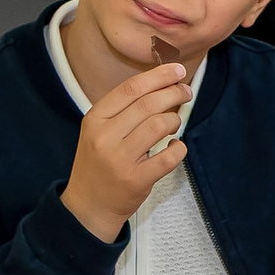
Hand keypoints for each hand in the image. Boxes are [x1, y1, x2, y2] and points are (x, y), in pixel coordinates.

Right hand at [60, 61, 191, 240]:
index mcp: (95, 119)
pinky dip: (179, 148)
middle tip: (186, 92)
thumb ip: (124, 110)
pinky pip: (169, 156)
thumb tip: (162, 84)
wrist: (88, 204)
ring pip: (160, 125)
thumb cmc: (100, 162)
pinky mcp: (136, 179)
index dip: (158, 76)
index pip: (130, 89)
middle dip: (174, 93)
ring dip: (175, 119)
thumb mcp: (99, 131)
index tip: (178, 70)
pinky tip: (174, 146)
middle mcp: (105, 137)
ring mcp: (120, 159)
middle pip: (148, 104)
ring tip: (174, 123)